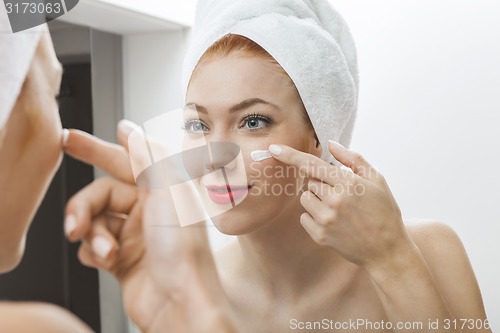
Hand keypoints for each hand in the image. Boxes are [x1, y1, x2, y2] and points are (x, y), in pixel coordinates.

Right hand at [63, 121, 236, 332]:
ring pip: (95, 221)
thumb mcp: (168, 192)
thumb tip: (130, 129)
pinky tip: (106, 261)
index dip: (97, 149)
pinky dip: (94, 252)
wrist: (180, 304)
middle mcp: (149, 210)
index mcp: (163, 190)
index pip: (125, 160)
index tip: (69, 139)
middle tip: (74, 221)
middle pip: (102, 194)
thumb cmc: (183, 252)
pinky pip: (93, 246)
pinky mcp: (123, 259)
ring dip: (93, 235)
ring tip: (106, 251)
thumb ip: (148, 156)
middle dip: (84, 207)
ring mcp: (135, 235)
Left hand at [268, 141, 415, 270]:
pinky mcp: (320, 236)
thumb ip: (353, 159)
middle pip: (309, 182)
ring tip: (338, 209)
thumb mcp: (376, 180)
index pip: (312, 164)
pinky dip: (314, 216)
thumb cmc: (384, 211)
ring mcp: (326, 220)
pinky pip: (304, 217)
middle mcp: (334, 201)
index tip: (273, 148)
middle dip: (321, 184)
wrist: (387, 250)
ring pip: (305, 198)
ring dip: (316, 199)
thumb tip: (330, 145)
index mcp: (348, 184)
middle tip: (342, 195)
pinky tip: (334, 222)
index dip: (290, 155)